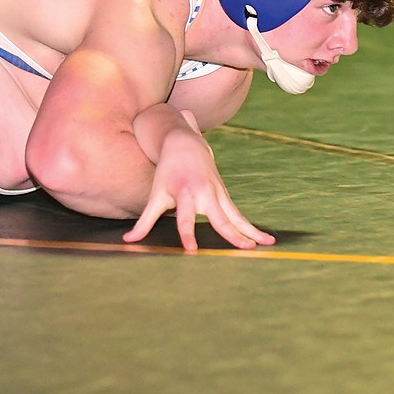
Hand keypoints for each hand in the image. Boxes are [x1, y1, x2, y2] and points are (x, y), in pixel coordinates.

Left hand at [122, 111, 275, 251]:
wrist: (184, 143)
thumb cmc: (166, 172)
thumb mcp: (155, 195)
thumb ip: (144, 221)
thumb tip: (128, 241)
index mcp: (185, 193)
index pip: (185, 218)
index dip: (187, 233)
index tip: (192, 250)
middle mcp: (205, 194)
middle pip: (220, 218)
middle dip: (232, 234)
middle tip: (244, 249)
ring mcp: (218, 194)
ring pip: (235, 216)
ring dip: (250, 231)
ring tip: (265, 246)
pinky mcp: (225, 196)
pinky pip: (239, 215)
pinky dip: (251, 227)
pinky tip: (265, 240)